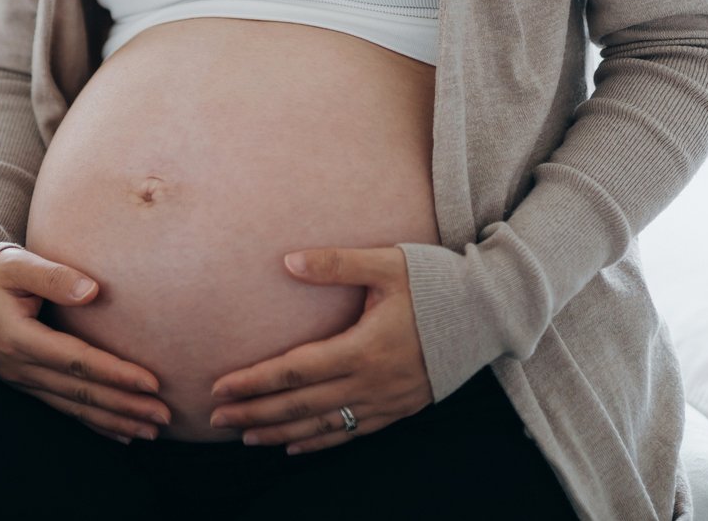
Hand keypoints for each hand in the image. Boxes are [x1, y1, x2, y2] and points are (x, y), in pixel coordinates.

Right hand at [0, 246, 170, 443]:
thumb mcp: (18, 264)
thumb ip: (54, 276)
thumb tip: (93, 291)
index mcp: (20, 338)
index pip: (76, 361)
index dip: (115, 374)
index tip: (151, 382)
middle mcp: (20, 367)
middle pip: (80, 393)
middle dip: (125, 406)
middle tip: (164, 416)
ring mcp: (21, 380)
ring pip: (74, 408)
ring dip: (114, 420)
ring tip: (151, 430)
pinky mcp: (26, 384)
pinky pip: (63, 409)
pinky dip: (94, 424)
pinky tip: (120, 434)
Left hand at [208, 246, 432, 453]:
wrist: (490, 312)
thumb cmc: (436, 282)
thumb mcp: (386, 264)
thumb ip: (335, 263)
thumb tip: (287, 261)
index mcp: (362, 349)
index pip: (293, 371)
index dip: (254, 382)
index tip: (220, 387)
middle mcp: (371, 383)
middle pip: (300, 406)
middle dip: (255, 414)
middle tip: (217, 419)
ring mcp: (386, 401)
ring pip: (323, 426)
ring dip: (281, 434)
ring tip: (246, 437)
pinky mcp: (400, 409)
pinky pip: (352, 433)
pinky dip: (320, 442)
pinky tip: (296, 447)